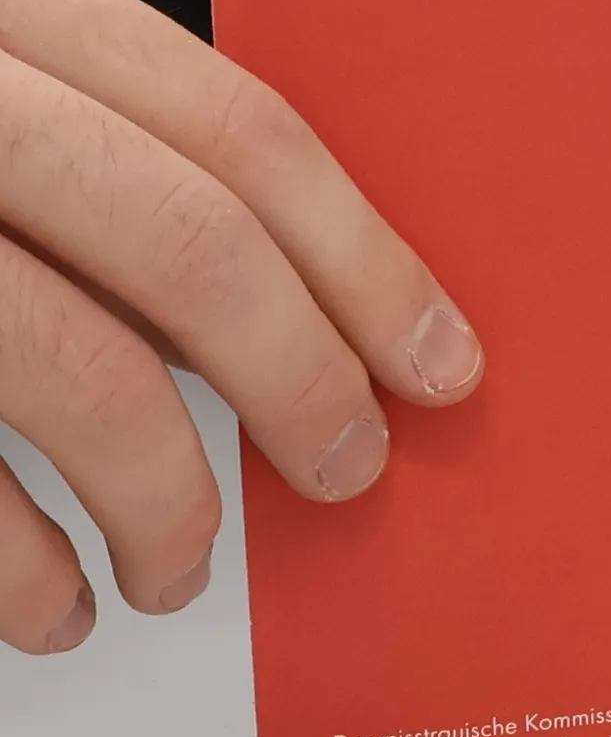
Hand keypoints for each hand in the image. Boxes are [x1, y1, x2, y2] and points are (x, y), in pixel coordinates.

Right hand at [0, 0, 484, 655]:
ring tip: (178, 570)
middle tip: (348, 473)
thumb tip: (298, 306)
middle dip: (301, 383)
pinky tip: (50, 610)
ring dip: (165, 501)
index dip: (364, 259)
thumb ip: (101, 147)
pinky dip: (14, 567)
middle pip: (187, 244)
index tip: (442, 364)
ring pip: (76, 369)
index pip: (235, 126)